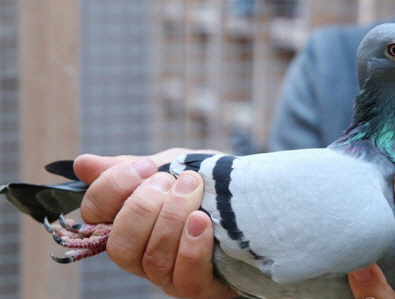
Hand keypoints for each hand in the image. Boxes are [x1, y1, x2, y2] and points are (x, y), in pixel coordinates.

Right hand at [74, 149, 236, 298]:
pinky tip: (202, 222)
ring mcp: (168, 275)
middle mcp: (141, 254)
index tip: (146, 167)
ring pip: (153, 259)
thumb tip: (83, 164)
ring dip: (172, 219)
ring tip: (192, 189)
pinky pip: (185, 276)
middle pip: (121, 244)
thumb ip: (129, 168)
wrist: (248, 200)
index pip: (94, 214)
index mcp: (127, 223)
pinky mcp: (199, 287)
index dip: (113, 189)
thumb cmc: (202, 185)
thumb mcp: (169, 167)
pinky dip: (191, 247)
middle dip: (145, 207)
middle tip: (172, 180)